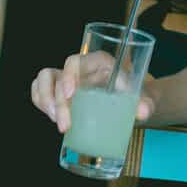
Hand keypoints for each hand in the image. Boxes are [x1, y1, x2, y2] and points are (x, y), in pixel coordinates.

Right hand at [30, 53, 159, 133]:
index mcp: (99, 62)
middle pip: (59, 76)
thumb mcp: (144, 97)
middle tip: (65, 125)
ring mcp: (68, 79)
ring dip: (44, 99)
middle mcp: (81, 68)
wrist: (132, 103)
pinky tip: (51, 117)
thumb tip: (143, 113)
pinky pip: (41, 90)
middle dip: (57, 101)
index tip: (71, 95)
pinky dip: (40, 101)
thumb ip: (146, 103)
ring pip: (44, 79)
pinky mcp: (61, 91)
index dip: (69, 75)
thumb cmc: (136, 95)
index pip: (76, 61)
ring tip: (56, 121)